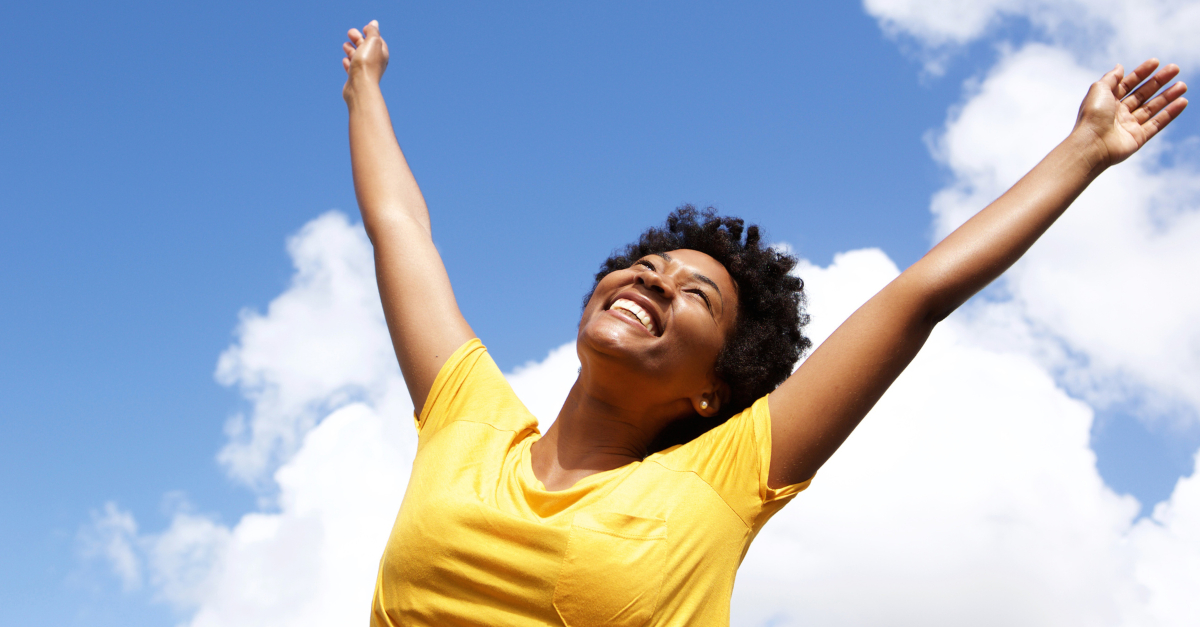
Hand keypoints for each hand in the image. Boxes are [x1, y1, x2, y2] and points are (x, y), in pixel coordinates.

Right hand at [342, 20, 388, 101]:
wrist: (360, 86)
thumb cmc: (367, 63)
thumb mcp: (372, 42)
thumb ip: (373, 32)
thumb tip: (374, 23)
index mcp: (382, 54)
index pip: (377, 40)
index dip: (370, 33)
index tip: (363, 29)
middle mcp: (375, 62)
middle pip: (366, 47)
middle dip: (358, 39)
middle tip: (350, 33)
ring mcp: (365, 71)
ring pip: (357, 57)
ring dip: (351, 50)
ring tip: (345, 46)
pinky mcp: (355, 78)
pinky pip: (352, 68)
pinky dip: (348, 63)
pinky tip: (345, 61)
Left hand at [1073, 59, 1187, 167]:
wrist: (1092, 144)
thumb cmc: (1093, 115)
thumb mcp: (1099, 89)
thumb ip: (1111, 78)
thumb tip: (1120, 66)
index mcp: (1108, 101)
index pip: (1128, 84)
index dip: (1141, 73)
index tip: (1156, 62)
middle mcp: (1118, 113)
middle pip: (1143, 94)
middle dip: (1159, 81)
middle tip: (1175, 68)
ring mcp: (1129, 126)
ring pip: (1152, 108)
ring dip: (1168, 96)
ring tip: (1182, 85)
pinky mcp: (1138, 138)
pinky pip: (1158, 123)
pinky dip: (1170, 113)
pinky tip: (1182, 102)